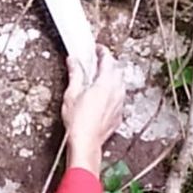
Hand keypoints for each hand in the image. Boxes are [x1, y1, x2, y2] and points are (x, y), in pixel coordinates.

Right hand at [61, 46, 124, 174]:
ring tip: (100, 78)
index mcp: (105, 83)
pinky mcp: (119, 114)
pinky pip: (119, 97)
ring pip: (120, 83)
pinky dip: (112, 92)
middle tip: (97, 61)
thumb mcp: (72, 94)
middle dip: (108, 63)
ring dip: (112, 77)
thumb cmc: (78, 122)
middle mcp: (116, 91)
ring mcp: (120, 103)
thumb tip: (74, 61)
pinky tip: (102, 97)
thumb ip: (75, 74)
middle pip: (117, 70)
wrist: (86, 143)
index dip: (102, 51)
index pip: (108, 60)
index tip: (97, 49)